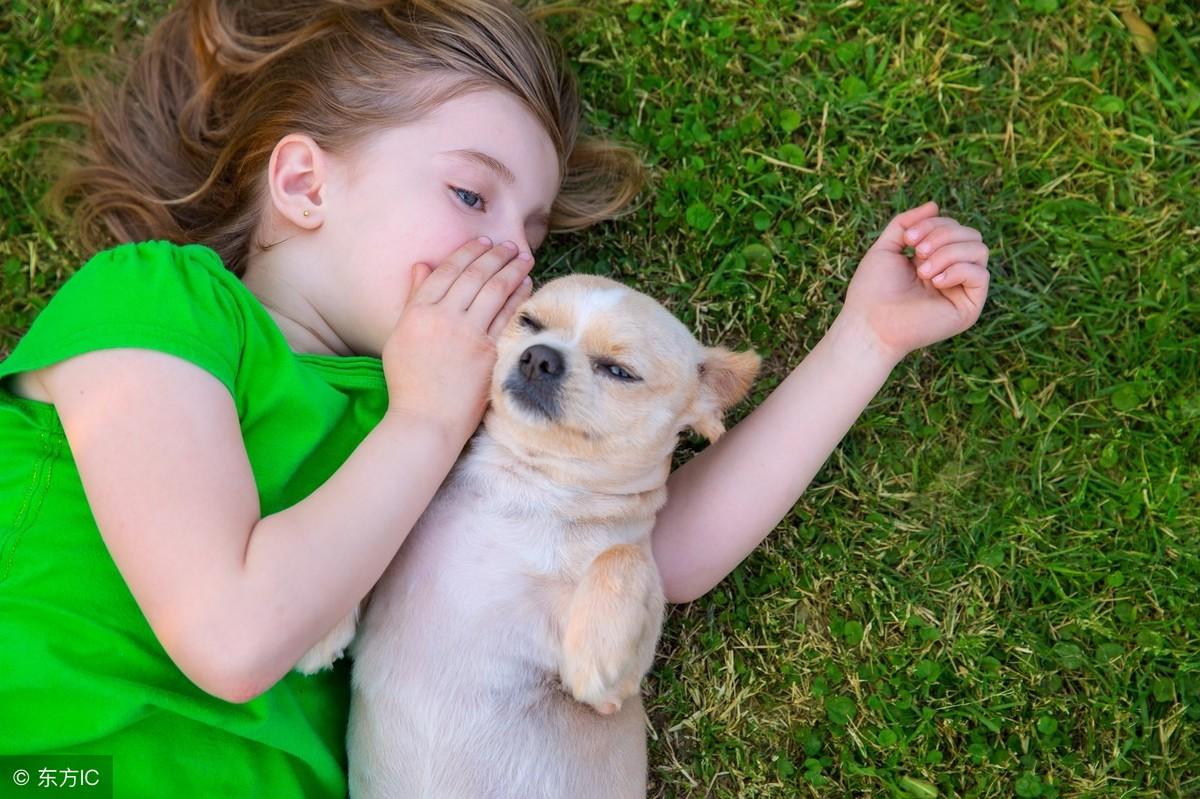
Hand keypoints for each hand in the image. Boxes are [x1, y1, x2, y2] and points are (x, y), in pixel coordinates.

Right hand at [380, 238, 534, 443]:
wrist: (426, 419)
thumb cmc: (409, 381)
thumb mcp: (400, 335)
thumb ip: (413, 298)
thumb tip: (423, 265)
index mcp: (418, 312)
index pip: (447, 271)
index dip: (467, 253)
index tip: (483, 242)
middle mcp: (443, 317)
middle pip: (474, 276)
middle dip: (495, 255)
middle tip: (510, 245)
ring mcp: (468, 334)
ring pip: (494, 290)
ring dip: (512, 269)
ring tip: (524, 257)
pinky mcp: (488, 352)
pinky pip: (508, 316)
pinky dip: (519, 296)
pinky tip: (527, 285)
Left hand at [842, 201, 989, 362]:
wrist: (870, 323)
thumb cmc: (873, 290)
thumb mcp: (886, 247)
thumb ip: (906, 223)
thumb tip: (934, 204)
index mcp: (934, 259)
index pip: (953, 227)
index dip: (934, 224)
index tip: (908, 239)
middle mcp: (951, 273)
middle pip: (970, 234)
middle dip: (943, 235)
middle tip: (917, 253)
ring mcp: (961, 290)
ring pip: (979, 250)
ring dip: (949, 252)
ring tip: (923, 270)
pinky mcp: (969, 307)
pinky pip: (981, 274)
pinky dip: (958, 270)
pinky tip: (935, 282)